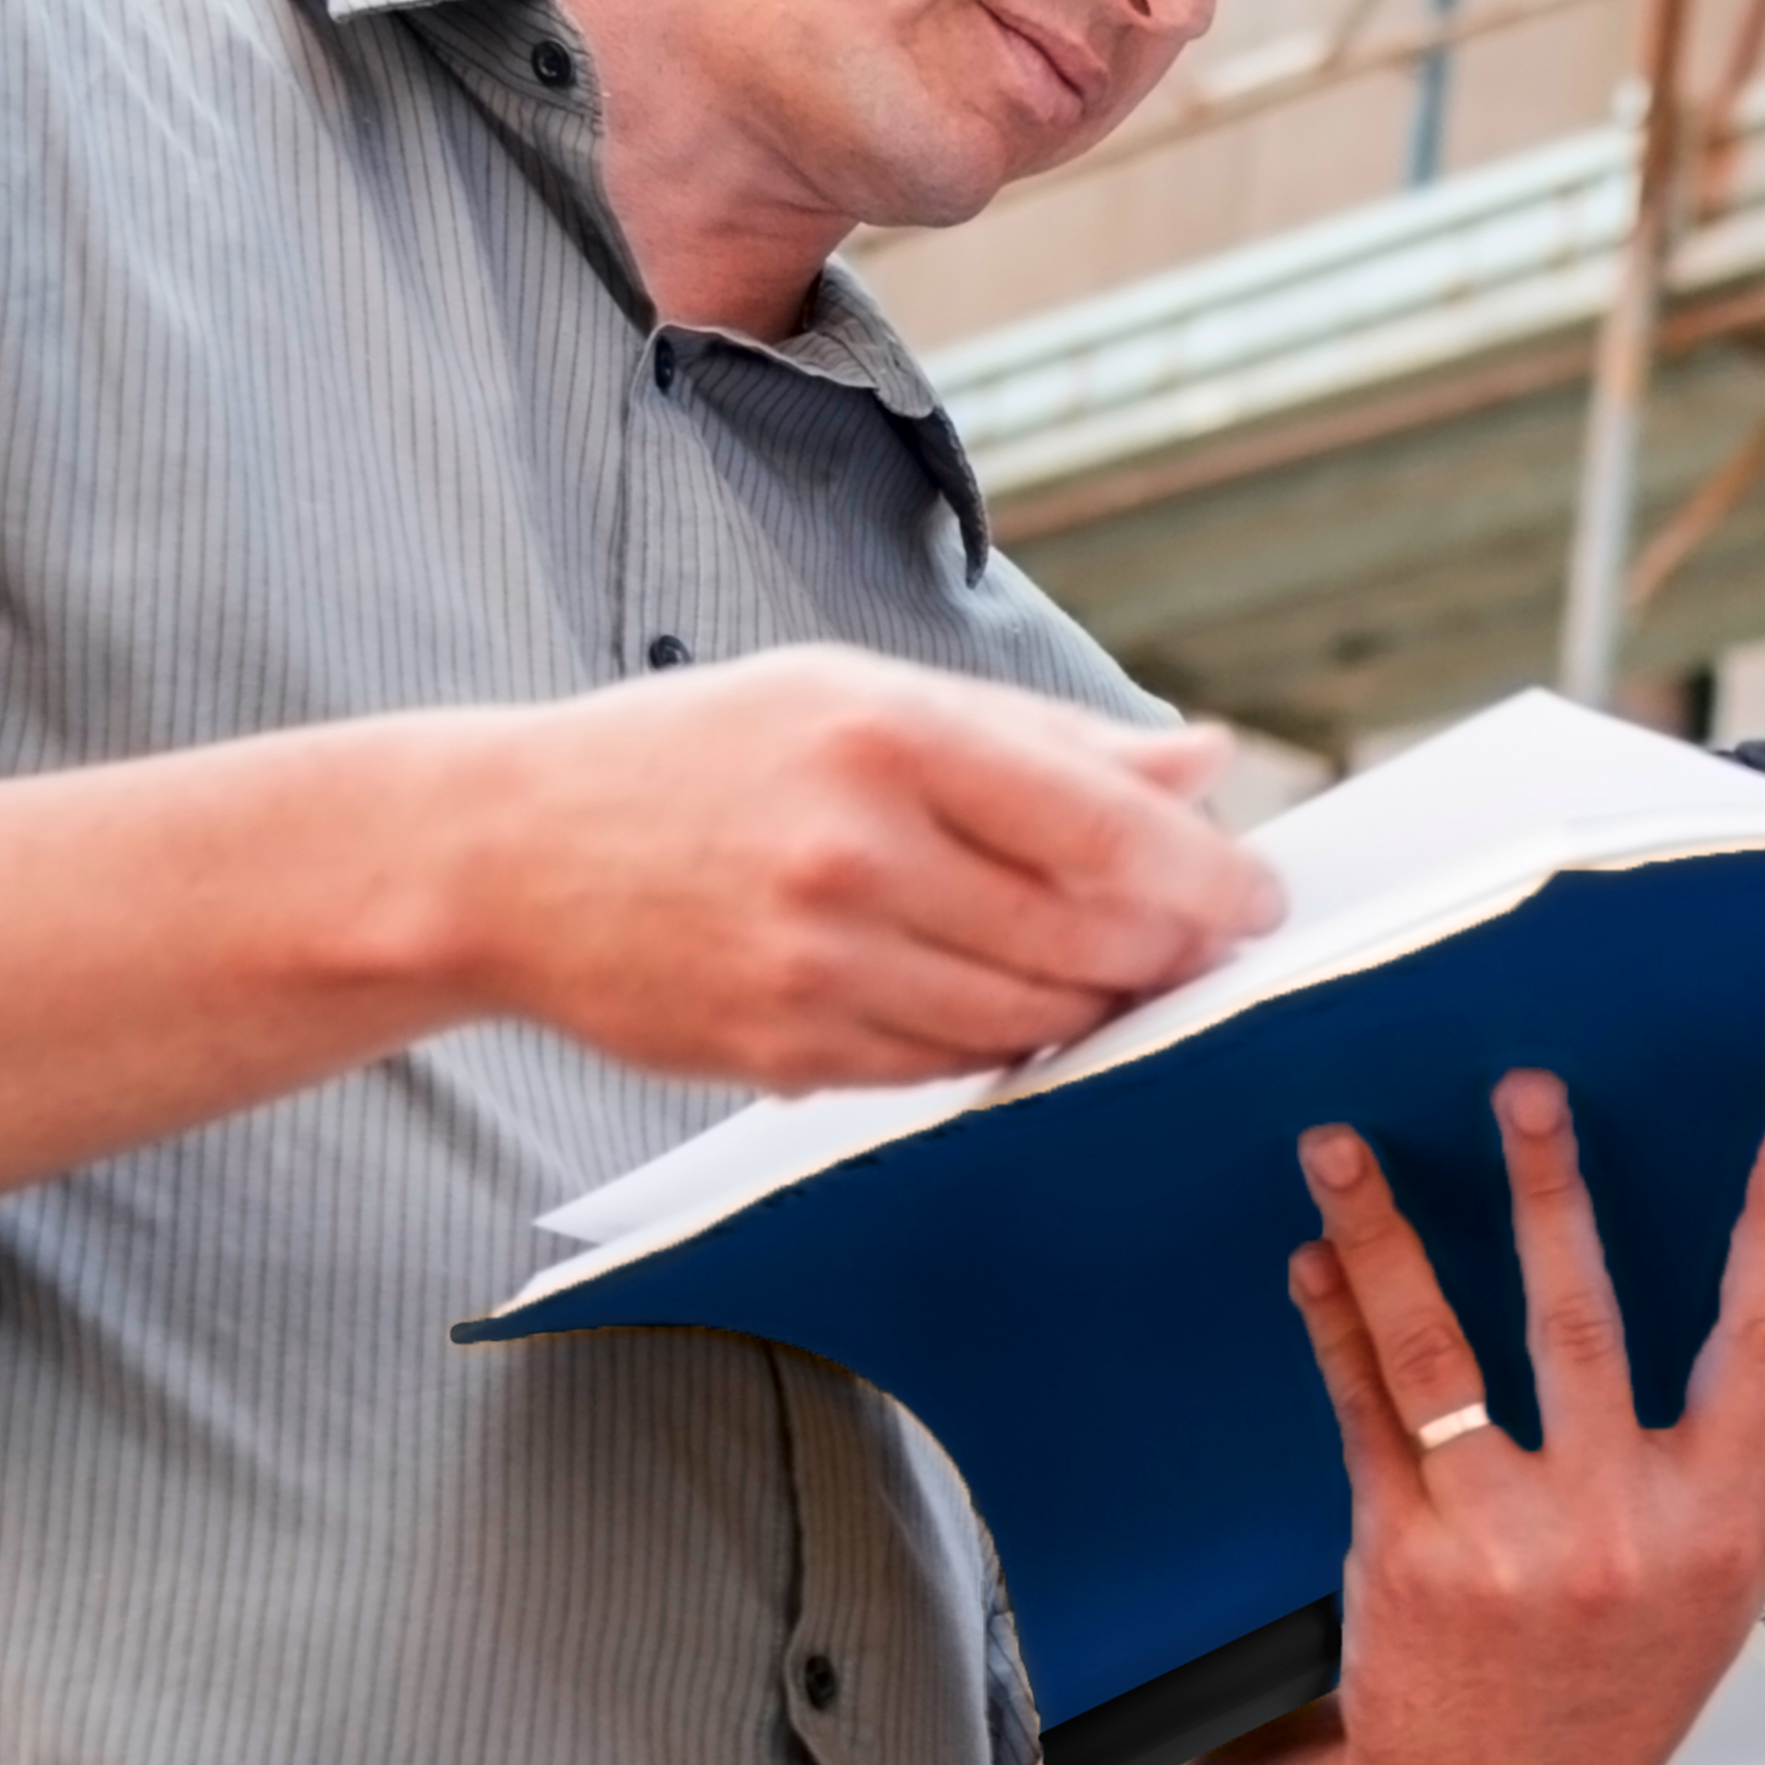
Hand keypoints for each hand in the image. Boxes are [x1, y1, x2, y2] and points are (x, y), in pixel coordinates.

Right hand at [441, 650, 1279, 1088]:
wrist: (507, 854)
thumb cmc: (697, 757)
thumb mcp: (857, 694)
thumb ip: (1037, 737)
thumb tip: (1199, 764)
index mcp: (883, 736)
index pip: (1104, 827)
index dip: (1208, 878)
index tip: (1257, 898)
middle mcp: (853, 852)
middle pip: (1085, 937)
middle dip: (1173, 952)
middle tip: (1210, 949)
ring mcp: (816, 965)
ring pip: (1029, 1019)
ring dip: (1102, 1010)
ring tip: (1124, 978)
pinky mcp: (787, 1054)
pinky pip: (949, 1069)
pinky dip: (1007, 1048)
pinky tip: (1021, 1011)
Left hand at [1281, 1071, 1764, 1764]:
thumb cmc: (1612, 1684)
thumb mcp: (1712, 1588)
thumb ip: (1724, 1460)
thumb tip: (1745, 1307)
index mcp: (1721, 1523)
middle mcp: (1618, 1526)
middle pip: (1581, 1319)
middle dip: (1548, 1190)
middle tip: (1526, 1089)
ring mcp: (1504, 1538)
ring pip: (1440, 1351)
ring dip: (1386, 1234)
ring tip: (1341, 1148)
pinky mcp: (1403, 1551)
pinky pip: (1365, 1410)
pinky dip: (1336, 1325)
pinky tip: (1317, 1262)